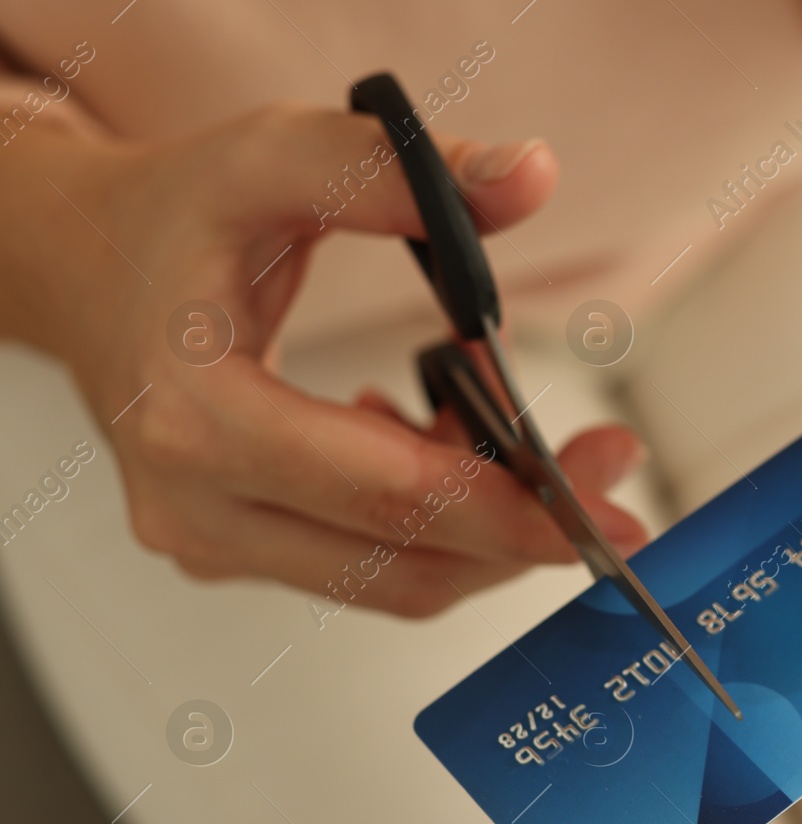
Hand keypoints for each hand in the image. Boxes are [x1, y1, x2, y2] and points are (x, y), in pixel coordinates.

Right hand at [0, 104, 646, 615]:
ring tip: (504, 410)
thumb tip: (526, 178)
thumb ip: (394, 172)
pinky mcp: (238, 549)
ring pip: (397, 581)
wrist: (83, 269)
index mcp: (195, 419)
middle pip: (407, 562)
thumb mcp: (271, 160)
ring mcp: (214, 541)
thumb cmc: (169, 219)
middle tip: (606, 457)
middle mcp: (197, 507)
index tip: (615, 511)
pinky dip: (436, 517)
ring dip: (485, 518)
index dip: (516, 512)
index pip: (392, 498)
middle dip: (526, 522)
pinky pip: (369, 566)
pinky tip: (440, 432)